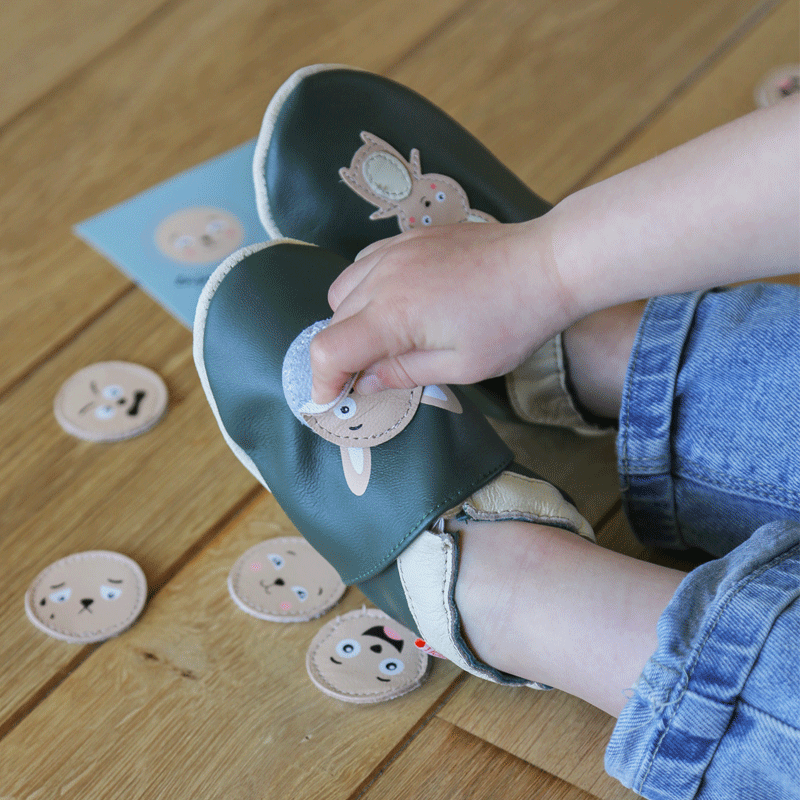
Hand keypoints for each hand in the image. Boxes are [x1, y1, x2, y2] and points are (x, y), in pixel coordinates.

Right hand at [309, 217, 579, 403]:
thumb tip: (365, 383)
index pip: (329, 350)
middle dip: (340, 356)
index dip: (322, 381)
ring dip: (349, 320)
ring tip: (381, 340)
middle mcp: (384, 276)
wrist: (545, 264)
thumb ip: (404, 374)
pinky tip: (391, 304)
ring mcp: (395, 251)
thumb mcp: (461, 366)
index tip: (328, 400)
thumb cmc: (512, 321)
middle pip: (333, 321)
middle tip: (367, 378)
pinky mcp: (409, 238)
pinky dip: (364, 288)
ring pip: (343, 289)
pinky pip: (364, 262)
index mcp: (394, 314)